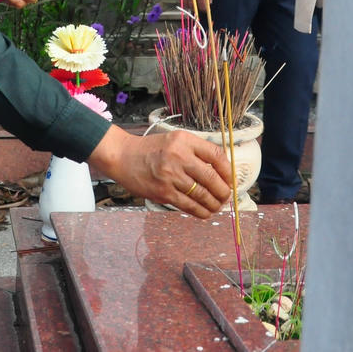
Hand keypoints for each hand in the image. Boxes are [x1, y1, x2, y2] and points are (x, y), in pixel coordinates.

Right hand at [87, 125, 231, 217]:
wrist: (123, 157)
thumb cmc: (151, 149)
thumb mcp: (174, 141)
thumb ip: (195, 151)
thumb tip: (220, 172)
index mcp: (184, 140)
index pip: (216, 155)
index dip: (228, 170)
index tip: (230, 179)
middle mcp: (179, 156)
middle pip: (212, 177)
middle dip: (224, 191)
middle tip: (226, 196)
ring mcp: (170, 175)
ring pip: (202, 194)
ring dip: (214, 204)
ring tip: (217, 206)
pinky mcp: (163, 192)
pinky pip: (188, 205)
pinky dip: (200, 211)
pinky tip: (205, 212)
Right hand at [175, 0, 213, 9]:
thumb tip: (210, 0)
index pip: (202, 5)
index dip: (205, 9)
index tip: (206, 9)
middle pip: (194, 6)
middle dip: (197, 8)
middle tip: (200, 7)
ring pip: (186, 4)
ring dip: (191, 6)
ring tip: (194, 4)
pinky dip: (184, 1)